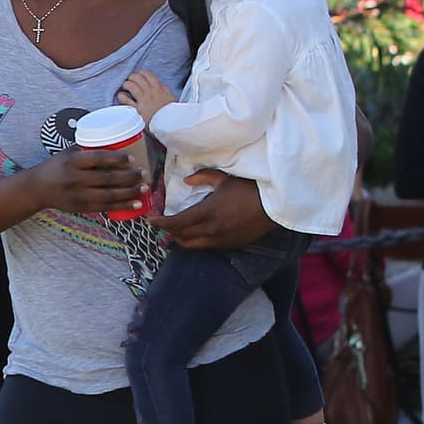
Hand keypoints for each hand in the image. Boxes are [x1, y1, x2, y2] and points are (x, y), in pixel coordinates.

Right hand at [24, 148, 148, 216]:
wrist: (37, 188)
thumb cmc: (56, 166)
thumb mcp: (67, 153)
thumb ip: (86, 149)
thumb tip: (112, 141)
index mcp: (72, 161)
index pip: (98, 158)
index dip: (116, 158)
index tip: (132, 158)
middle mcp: (75, 178)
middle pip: (107, 178)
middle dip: (129, 177)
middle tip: (144, 173)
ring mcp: (78, 195)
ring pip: (109, 195)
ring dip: (130, 192)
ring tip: (144, 188)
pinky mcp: (81, 207)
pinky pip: (105, 207)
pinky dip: (122, 205)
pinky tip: (135, 203)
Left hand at [117, 70, 174, 126]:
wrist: (169, 124)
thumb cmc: (172, 113)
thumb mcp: (171, 98)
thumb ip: (165, 90)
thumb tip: (159, 85)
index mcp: (158, 88)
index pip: (148, 75)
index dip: (141, 73)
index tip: (139, 75)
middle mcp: (149, 93)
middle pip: (138, 78)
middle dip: (132, 77)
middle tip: (130, 79)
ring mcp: (142, 101)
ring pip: (131, 86)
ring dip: (127, 84)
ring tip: (125, 86)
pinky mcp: (137, 110)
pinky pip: (126, 101)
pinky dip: (122, 96)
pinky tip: (121, 96)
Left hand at [153, 170, 273, 249]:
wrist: (273, 206)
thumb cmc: (248, 188)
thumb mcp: (224, 178)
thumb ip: (202, 177)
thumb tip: (186, 180)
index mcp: (207, 212)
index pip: (176, 222)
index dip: (160, 223)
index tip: (150, 220)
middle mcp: (211, 230)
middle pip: (180, 236)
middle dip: (168, 230)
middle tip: (162, 223)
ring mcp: (220, 240)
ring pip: (191, 245)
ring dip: (180, 238)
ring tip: (174, 230)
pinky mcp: (228, 245)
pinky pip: (205, 246)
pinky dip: (195, 241)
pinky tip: (194, 234)